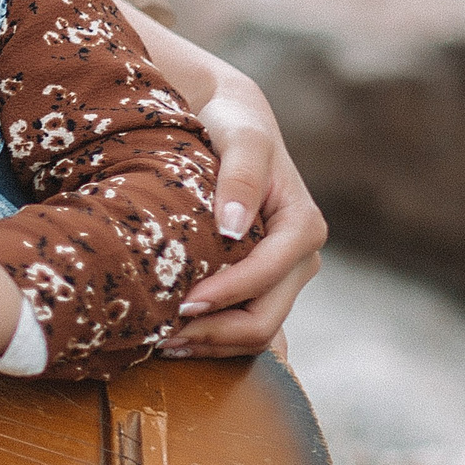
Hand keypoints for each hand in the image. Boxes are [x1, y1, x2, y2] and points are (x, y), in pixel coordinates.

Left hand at [160, 73, 324, 358]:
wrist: (228, 119)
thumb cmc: (233, 124)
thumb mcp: (242, 140)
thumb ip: (241, 176)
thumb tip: (234, 227)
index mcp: (302, 226)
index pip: (266, 277)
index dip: (225, 296)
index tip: (180, 303)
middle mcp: (300, 258)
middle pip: (264, 319)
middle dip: (215, 334)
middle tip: (163, 336)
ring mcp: (282, 276)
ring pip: (256, 332)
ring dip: (212, 345)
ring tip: (162, 342)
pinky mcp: (261, 284)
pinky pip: (244, 326)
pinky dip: (214, 339)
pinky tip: (177, 339)